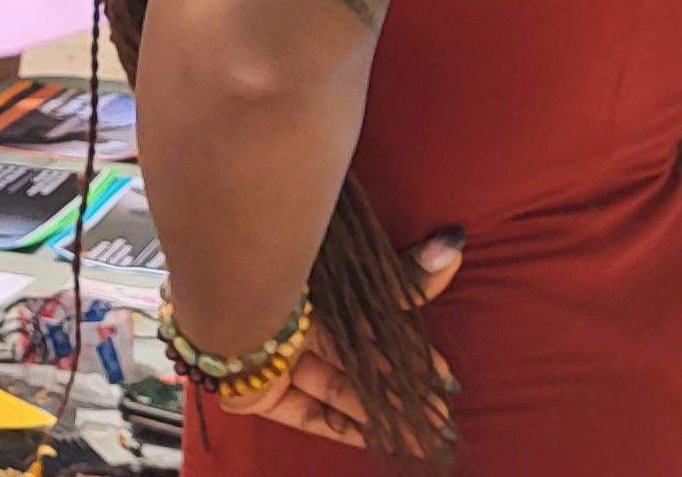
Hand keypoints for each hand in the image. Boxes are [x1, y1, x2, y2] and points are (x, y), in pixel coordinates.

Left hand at [217, 233, 464, 447]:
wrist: (228, 296)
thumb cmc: (293, 276)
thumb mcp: (357, 282)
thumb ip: (406, 277)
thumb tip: (453, 242)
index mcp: (316, 297)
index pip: (371, 332)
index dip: (407, 357)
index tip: (444, 378)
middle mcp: (298, 330)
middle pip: (358, 368)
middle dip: (400, 394)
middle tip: (441, 419)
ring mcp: (279, 363)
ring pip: (339, 392)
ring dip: (380, 414)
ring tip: (425, 435)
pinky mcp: (260, 396)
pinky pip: (308, 415)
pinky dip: (345, 427)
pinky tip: (382, 439)